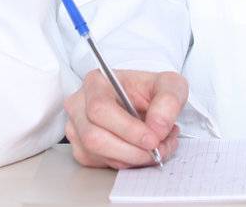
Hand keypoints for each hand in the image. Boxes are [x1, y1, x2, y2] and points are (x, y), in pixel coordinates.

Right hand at [64, 68, 185, 169]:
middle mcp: (79, 104)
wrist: (144, 102)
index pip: (100, 108)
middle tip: (157, 149)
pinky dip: (126, 163)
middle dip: (132, 150)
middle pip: (94, 136)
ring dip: (132, 158)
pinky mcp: (81, 149)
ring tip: (156, 148)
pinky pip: (100, 164)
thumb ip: (168, 101)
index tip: (152, 139)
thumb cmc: (150, 91)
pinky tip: (141, 151)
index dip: (127, 128)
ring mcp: (76, 128)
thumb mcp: (169, 85)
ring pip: (97, 154)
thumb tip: (157, 128)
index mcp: (96, 82)